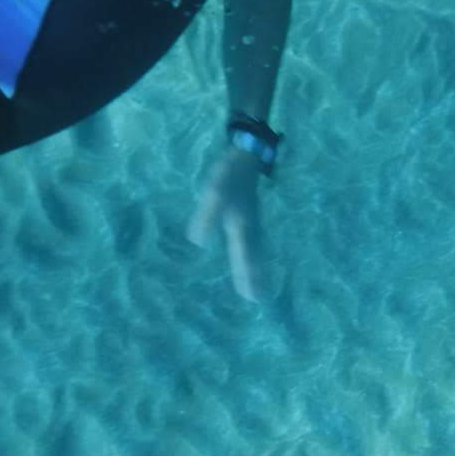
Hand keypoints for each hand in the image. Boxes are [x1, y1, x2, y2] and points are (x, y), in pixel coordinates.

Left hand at [188, 147, 265, 301]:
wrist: (246, 156)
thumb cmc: (229, 176)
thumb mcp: (214, 194)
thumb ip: (206, 217)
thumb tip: (196, 241)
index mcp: (242, 227)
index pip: (244, 257)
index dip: (246, 276)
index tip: (250, 296)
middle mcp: (251, 228)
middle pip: (254, 258)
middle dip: (255, 278)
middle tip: (258, 299)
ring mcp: (253, 223)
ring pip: (256, 251)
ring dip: (257, 269)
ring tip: (258, 286)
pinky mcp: (251, 217)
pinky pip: (254, 244)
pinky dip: (255, 256)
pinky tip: (253, 259)